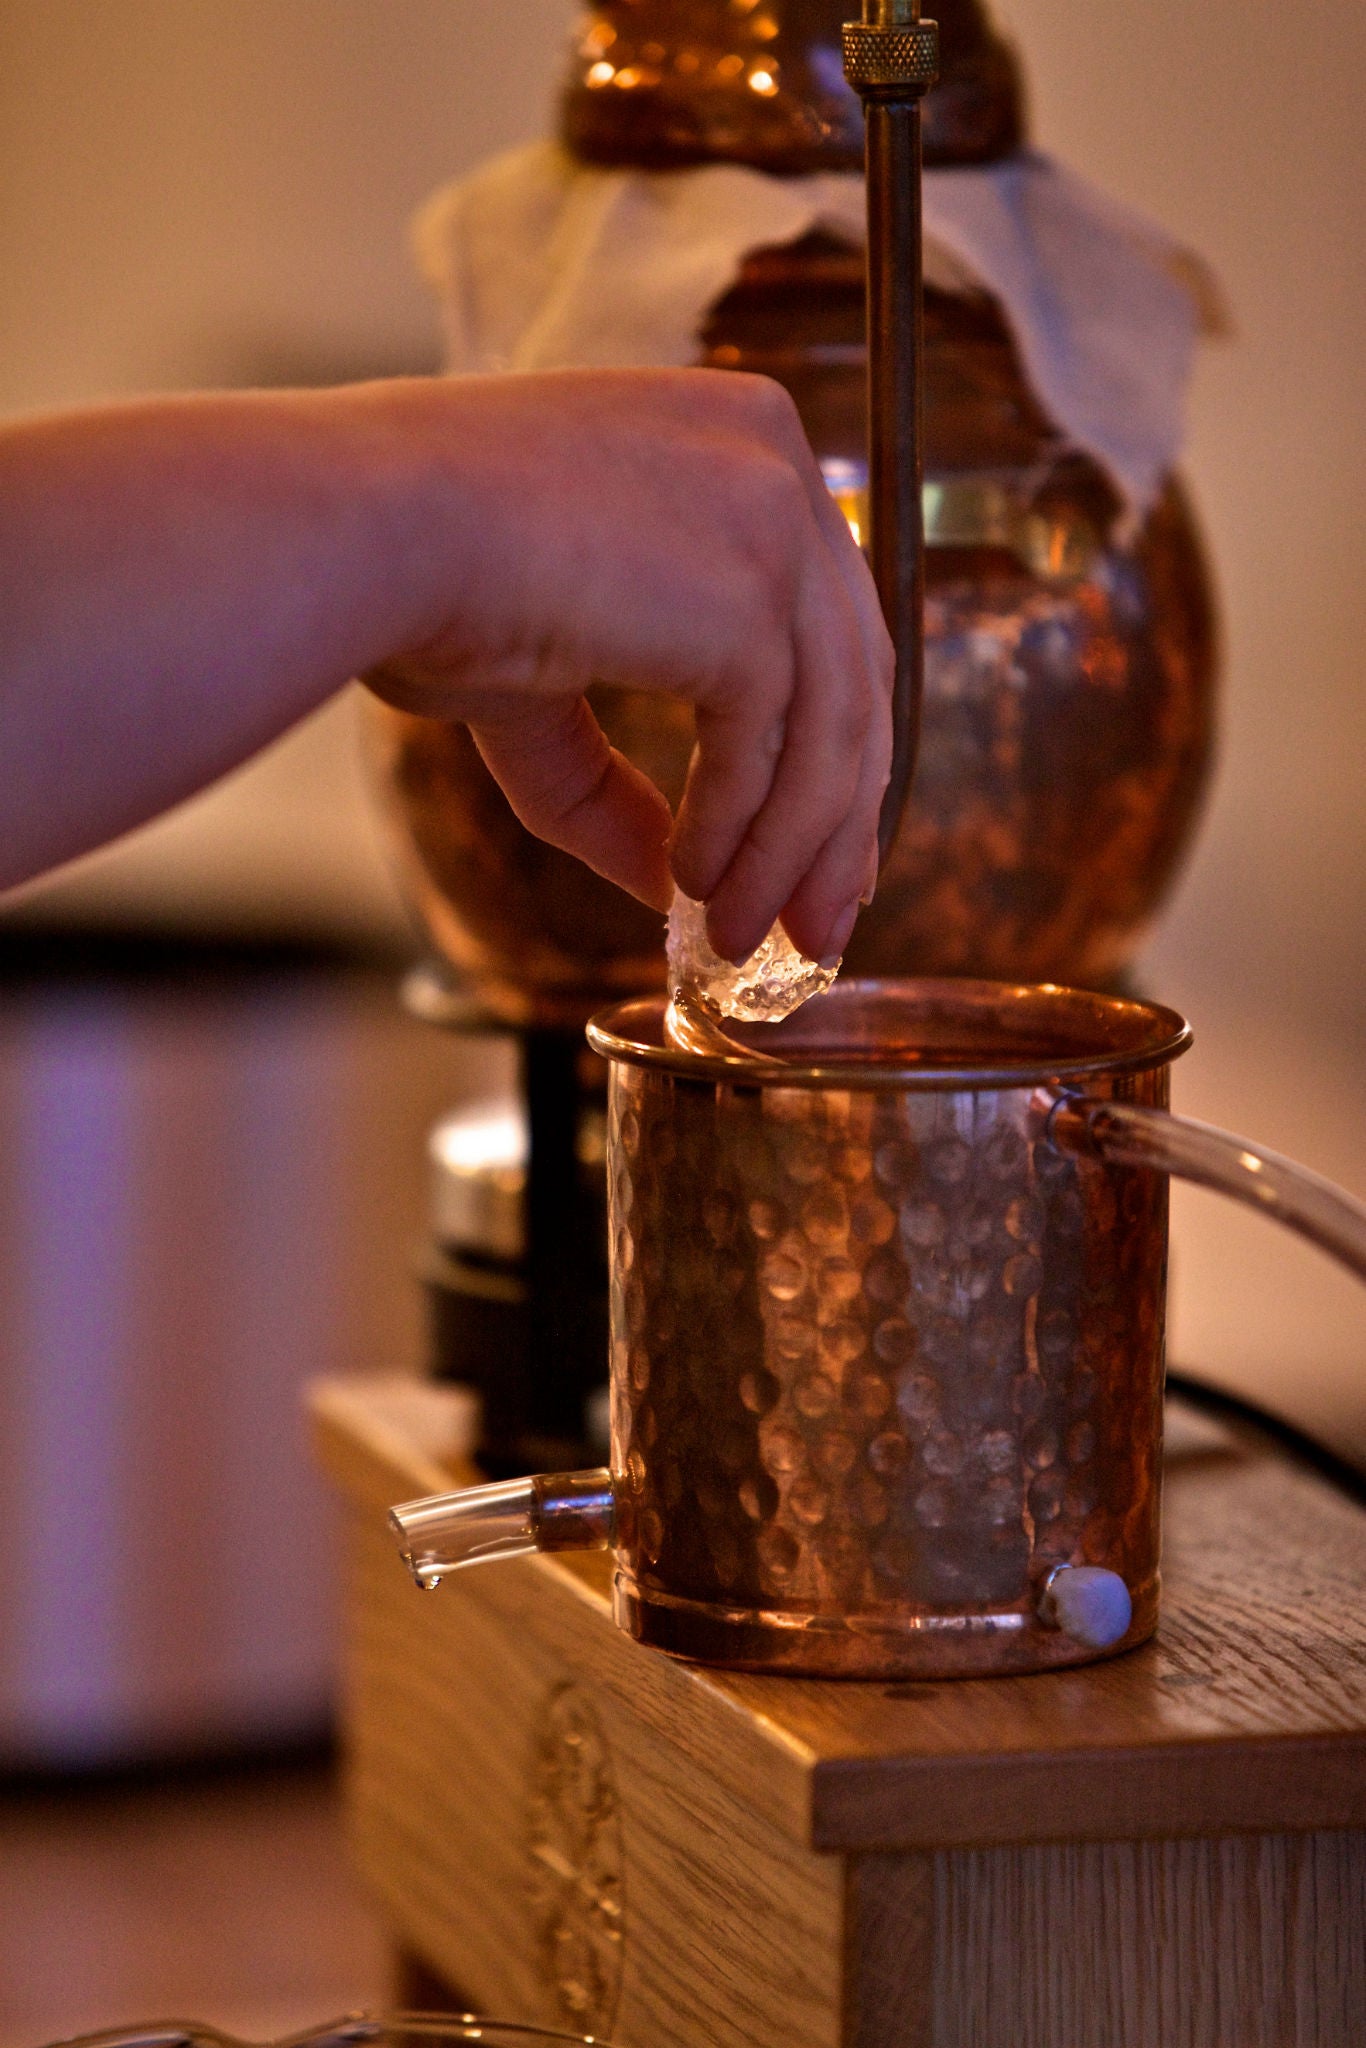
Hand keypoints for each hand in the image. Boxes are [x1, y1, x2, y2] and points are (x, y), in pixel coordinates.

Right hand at [361, 369, 891, 964]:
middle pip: (852, 676)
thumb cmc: (415, 579)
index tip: (817, 843)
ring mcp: (773, 518)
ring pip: (829, 727)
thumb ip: (616, 777)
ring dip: (788, 854)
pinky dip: (741, 831)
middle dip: (837, 821)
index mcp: (736, 441)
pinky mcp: (753, 591)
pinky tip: (691, 881)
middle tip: (813, 925)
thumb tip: (665, 884)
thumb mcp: (543, 684)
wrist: (361, 529)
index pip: (826, 616)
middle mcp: (774, 459)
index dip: (832, 743)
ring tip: (741, 934)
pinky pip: (774, 748)